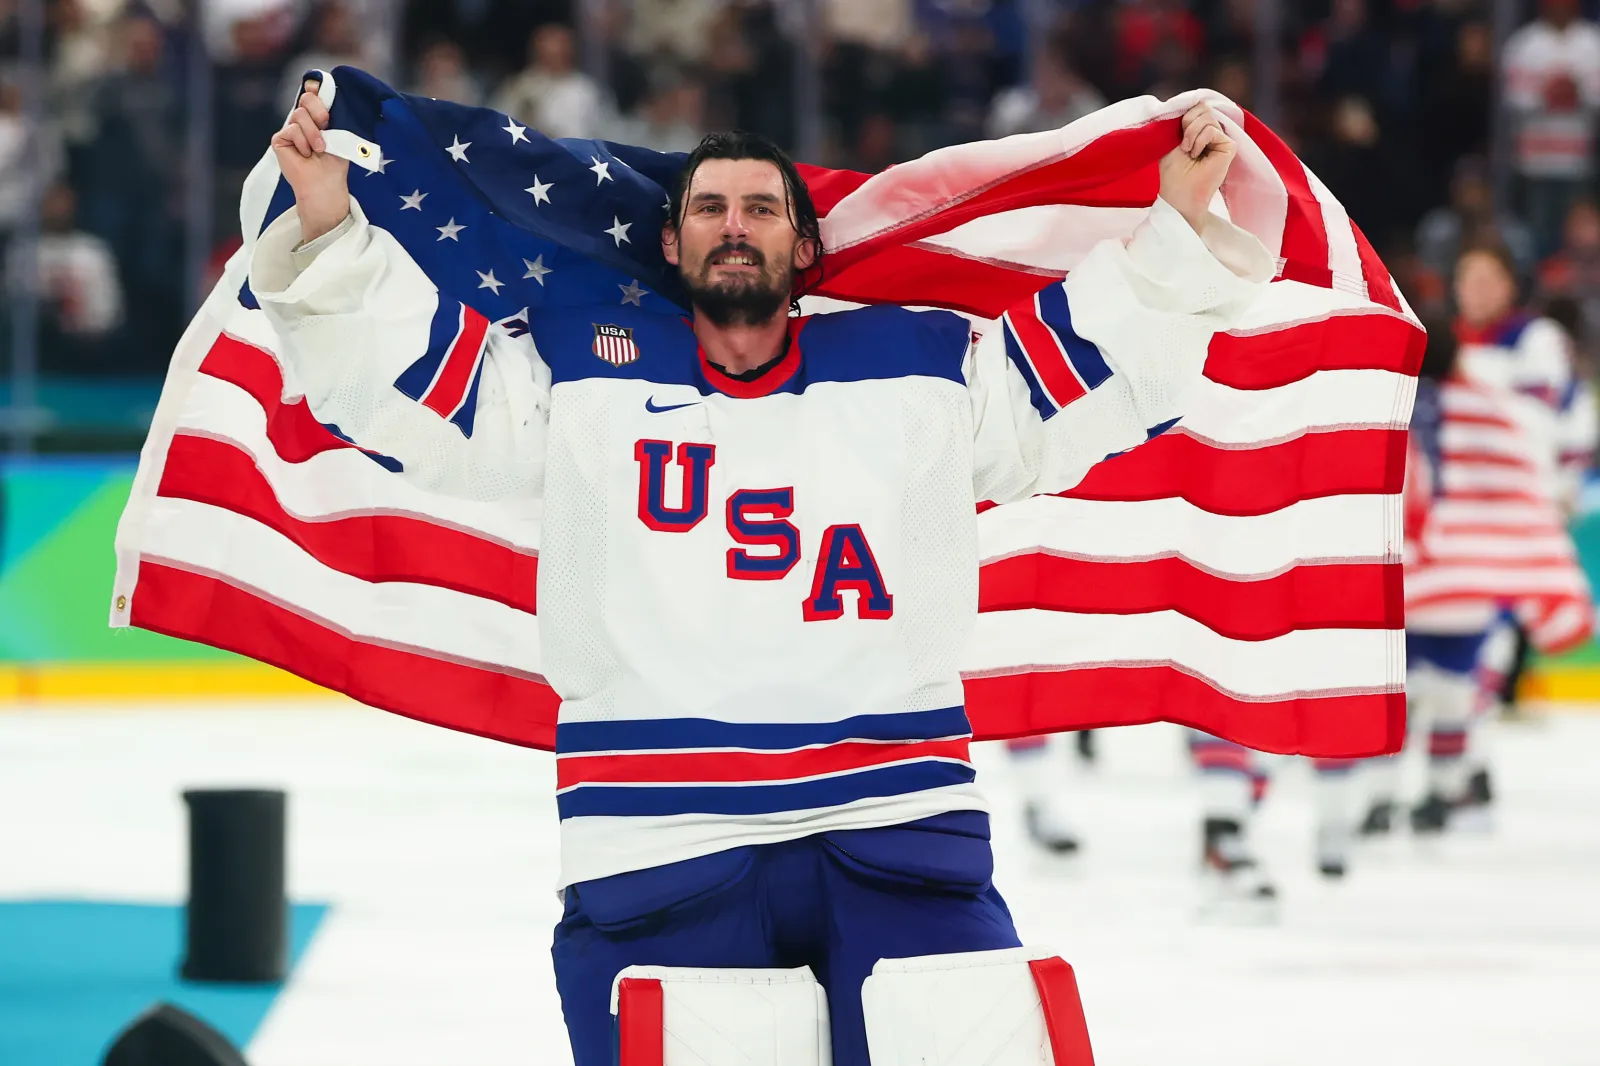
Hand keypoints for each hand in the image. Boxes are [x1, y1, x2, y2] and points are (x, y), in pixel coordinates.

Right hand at [270, 81, 349, 242]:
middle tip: (326, 127)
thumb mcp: (339, 134)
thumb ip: (332, 115)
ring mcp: (291, 129)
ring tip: (319, 149)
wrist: (325, 182)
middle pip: (307, 98)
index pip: (313, 94)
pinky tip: (305, 155)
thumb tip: (324, 95)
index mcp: (318, 117)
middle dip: (319, 112)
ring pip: (300, 114)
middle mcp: (303, 121)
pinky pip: (291, 130)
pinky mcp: (280, 139)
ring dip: (313, 133)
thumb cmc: (335, 162)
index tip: (317, 87)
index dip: (315, 88)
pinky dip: (303, 143)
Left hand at [1158, 101, 1236, 233]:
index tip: (1177, 134)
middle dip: (1187, 125)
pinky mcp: (1229, 146)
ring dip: (1191, 134)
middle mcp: (1212, 132)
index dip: (1185, 116)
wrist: (1179, 193)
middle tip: (1183, 146)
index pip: (1196, 107)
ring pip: (1207, 117)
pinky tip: (1198, 155)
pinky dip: (1200, 140)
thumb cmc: (1173, 171)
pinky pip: (1212, 129)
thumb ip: (1182, 119)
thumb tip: (1193, 100)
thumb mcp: (1171, 138)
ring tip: (1190, 152)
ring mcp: (1222, 139)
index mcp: (1199, 130)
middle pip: (1202, 108)